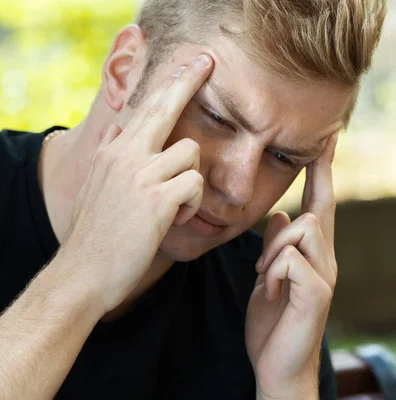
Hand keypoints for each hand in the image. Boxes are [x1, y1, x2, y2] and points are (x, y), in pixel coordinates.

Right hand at [56, 55, 212, 312]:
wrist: (81, 273)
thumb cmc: (94, 234)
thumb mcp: (94, 187)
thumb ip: (107, 155)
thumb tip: (115, 130)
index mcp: (111, 152)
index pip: (143, 108)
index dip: (168, 83)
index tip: (186, 62)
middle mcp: (123, 154)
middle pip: (164, 106)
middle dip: (187, 79)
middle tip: (206, 59)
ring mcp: (139, 174)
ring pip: (190, 151)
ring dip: (189, 179)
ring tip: (172, 205)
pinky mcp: (155, 199)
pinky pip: (193, 183)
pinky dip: (190, 203)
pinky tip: (173, 219)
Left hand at [245, 134, 338, 398]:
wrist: (275, 366)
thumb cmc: (271, 323)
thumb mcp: (269, 278)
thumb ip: (276, 250)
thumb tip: (281, 217)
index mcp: (311, 256)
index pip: (317, 208)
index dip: (321, 174)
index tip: (323, 142)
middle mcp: (324, 261)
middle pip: (320, 208)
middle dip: (320, 174)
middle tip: (320, 144)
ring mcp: (324, 277)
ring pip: (304, 227)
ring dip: (274, 246)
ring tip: (263, 274)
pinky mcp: (316, 295)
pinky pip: (292, 259)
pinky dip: (273, 269)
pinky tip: (267, 290)